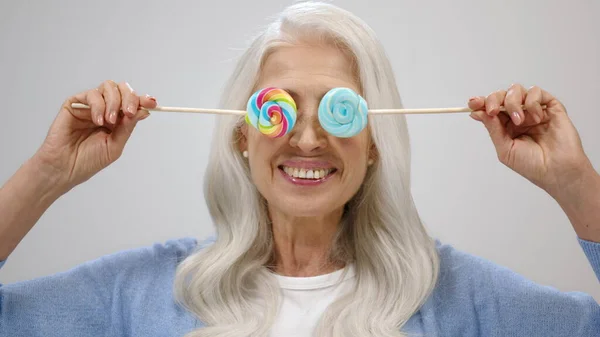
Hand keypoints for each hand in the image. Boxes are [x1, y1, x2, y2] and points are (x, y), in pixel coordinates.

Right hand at [33, 80, 156, 192]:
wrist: (65, 168)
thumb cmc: (88, 161)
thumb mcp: (115, 145)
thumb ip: (128, 127)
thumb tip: (144, 111)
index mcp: (117, 120)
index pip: (132, 104)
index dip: (143, 100)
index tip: (152, 103)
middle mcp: (105, 109)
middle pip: (122, 90)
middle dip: (129, 98)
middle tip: (128, 112)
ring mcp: (90, 105)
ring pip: (108, 88)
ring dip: (113, 103)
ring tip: (108, 122)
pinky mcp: (75, 103)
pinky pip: (91, 95)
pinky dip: (98, 106)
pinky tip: (97, 121)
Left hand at [468, 83, 594, 196]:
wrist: (557, 171)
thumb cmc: (532, 165)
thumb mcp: (505, 149)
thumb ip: (493, 129)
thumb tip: (477, 112)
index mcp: (506, 126)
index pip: (491, 108)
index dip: (481, 103)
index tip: (473, 103)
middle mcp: (519, 116)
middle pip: (501, 96)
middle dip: (494, 100)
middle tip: (494, 111)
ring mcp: (534, 110)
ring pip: (517, 90)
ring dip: (513, 103)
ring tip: (519, 121)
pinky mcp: (550, 107)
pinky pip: (537, 92)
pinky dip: (532, 102)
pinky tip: (536, 118)